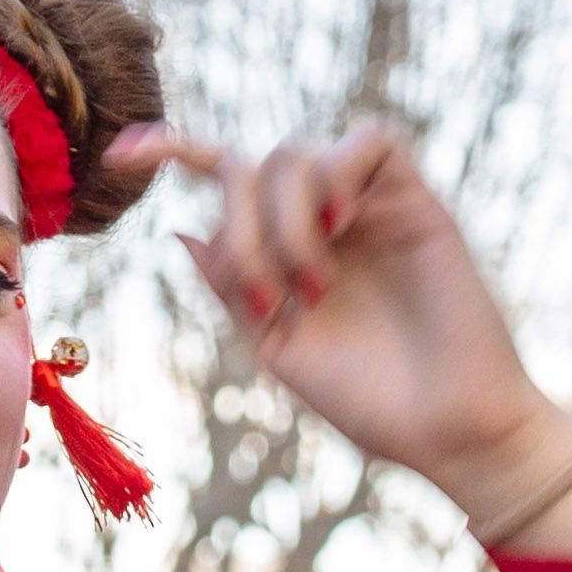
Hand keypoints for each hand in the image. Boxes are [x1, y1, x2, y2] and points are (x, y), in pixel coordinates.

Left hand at [114, 123, 571, 553]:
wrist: (451, 431)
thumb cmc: (375, 403)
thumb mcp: (280, 347)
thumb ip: (233, 287)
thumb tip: (182, 232)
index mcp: (288, 252)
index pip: (226, 180)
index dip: (172, 151)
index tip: (119, 156)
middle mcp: (326, 222)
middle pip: (253, 167)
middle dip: (240, 229)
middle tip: (268, 299)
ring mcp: (371, 208)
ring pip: (297, 155)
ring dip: (283, 222)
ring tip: (314, 288)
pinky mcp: (418, 203)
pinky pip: (369, 140)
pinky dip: (338, 171)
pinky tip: (337, 226)